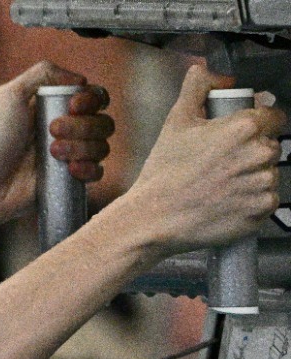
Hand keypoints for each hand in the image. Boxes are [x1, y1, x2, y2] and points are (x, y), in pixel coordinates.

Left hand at [0, 61, 113, 226]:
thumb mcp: (11, 94)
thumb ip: (43, 73)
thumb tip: (79, 79)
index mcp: (56, 108)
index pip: (96, 97)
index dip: (92, 100)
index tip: (73, 106)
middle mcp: (68, 131)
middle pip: (103, 122)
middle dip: (82, 126)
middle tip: (51, 131)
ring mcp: (70, 156)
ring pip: (102, 146)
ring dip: (82, 147)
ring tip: (53, 152)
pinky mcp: (69, 181)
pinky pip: (97, 173)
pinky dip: (89, 169)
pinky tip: (70, 169)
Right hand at [114, 63, 285, 253]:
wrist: (154, 217)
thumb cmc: (164, 172)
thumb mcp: (176, 122)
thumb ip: (196, 88)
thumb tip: (204, 70)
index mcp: (245, 127)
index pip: (275, 117)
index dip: (258, 123)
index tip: (240, 135)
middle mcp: (260, 154)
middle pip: (271, 146)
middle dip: (252, 152)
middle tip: (223, 163)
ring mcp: (263, 183)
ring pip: (269, 173)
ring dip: (252, 177)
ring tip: (222, 185)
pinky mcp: (262, 209)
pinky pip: (267, 200)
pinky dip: (252, 201)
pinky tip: (227, 201)